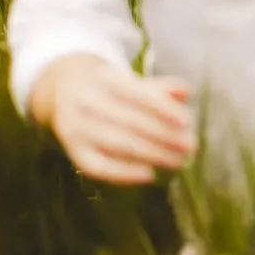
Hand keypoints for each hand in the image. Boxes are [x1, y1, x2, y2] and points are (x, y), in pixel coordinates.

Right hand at [29, 54, 195, 184]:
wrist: (65, 90)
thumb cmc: (111, 87)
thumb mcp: (130, 80)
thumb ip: (159, 86)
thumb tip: (184, 92)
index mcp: (103, 79)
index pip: (137, 94)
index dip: (163, 108)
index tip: (186, 121)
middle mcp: (86, 103)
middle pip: (130, 121)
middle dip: (163, 135)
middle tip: (189, 146)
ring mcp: (77, 128)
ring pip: (118, 144)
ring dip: (151, 154)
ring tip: (178, 161)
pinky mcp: (74, 151)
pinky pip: (99, 166)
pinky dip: (124, 173)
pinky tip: (149, 175)